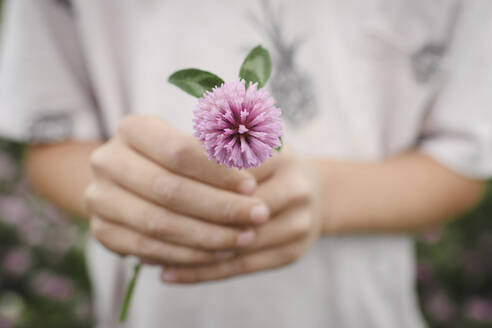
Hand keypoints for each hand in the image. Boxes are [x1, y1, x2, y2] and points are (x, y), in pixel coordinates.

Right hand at [85, 115, 270, 265]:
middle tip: (258, 215)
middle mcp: (108, 161)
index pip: (180, 151)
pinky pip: (149, 249)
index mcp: (132, 129)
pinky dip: (188, 255)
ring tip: (245, 238)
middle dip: (221, 207)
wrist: (129, 181)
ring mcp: (99, 198)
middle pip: (170, 190)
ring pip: (160, 223)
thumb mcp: (194, 143)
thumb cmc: (175, 158)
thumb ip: (221, 148)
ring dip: (209, 236)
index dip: (218, 171)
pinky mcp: (103, 231)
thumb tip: (261, 155)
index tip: (252, 186)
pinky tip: (219, 254)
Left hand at [158, 149, 321, 282]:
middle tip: (142, 225)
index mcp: (278, 154)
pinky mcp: (292, 252)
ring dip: (188, 253)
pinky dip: (202, 272)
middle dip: (186, 220)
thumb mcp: (242, 145)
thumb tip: (160, 165)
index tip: (148, 186)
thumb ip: (210, 148)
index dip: (187, 183)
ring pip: (233, 244)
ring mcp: (298, 223)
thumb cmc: (264, 167)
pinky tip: (170, 273)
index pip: (225, 172)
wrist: (313, 193)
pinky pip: (241, 267)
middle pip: (232, 211)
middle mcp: (295, 187)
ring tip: (147, 254)